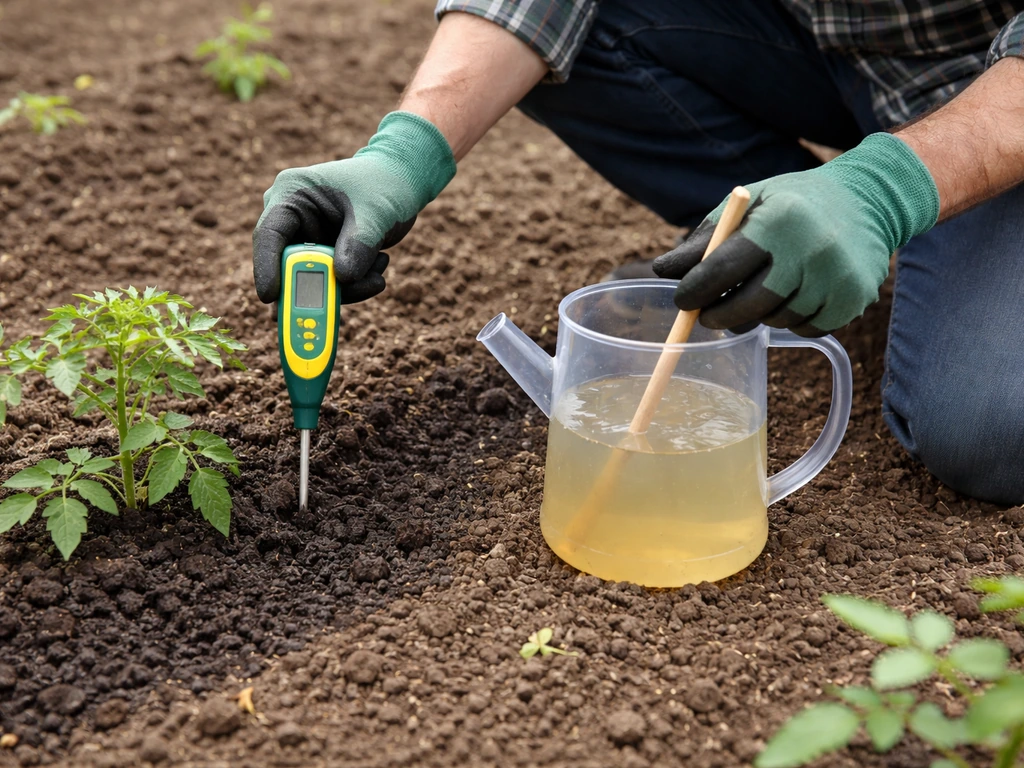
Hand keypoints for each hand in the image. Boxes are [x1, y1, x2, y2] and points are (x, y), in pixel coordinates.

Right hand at [252, 111, 455, 303]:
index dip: (265, 267)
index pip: (269, 234)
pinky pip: (330, 282)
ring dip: (345, 288)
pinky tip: (378, 268)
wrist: (400, 182)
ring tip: (377, 274)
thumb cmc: (385, 185)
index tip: (269, 297)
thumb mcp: (376, 213)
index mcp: (292, 193)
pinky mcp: (322, 257)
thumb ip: (360, 243)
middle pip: (288, 265)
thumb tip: (344, 277)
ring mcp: (306, 239)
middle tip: (333, 309)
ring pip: (312, 280)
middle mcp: (292, 218)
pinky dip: (353, 285)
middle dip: (315, 287)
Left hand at [653, 133, 939, 335]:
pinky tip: (792, 296)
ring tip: (760, 293)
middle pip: (749, 305)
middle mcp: (812, 250)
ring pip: (776, 320)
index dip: (696, 291)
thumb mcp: (749, 205)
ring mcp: (838, 278)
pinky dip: (790, 320)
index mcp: (780, 221)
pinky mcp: (855, 300)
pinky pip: (806, 328)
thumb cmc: (793, 203)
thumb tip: (662, 271)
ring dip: (758, 315)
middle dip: (719, 315)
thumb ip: (706, 239)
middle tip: (706, 316)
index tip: (682, 301)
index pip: (723, 268)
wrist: (869, 199)